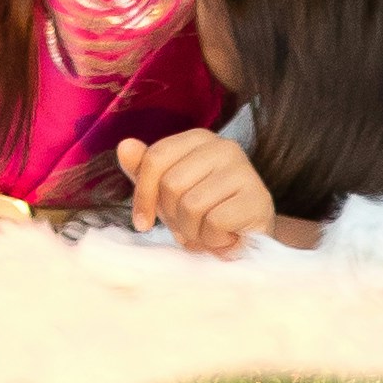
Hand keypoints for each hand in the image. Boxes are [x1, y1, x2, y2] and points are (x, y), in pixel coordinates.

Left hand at [118, 128, 283, 257]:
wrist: (250, 243)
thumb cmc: (206, 212)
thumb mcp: (170, 192)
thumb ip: (146, 170)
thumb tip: (124, 146)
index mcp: (199, 139)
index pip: (155, 158)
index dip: (143, 194)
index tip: (141, 223)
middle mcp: (223, 147)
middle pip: (171, 184)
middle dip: (173, 217)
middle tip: (188, 227)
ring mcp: (244, 171)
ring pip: (192, 206)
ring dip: (193, 232)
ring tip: (206, 233)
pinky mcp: (257, 199)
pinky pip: (214, 223)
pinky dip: (213, 241)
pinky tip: (225, 239)